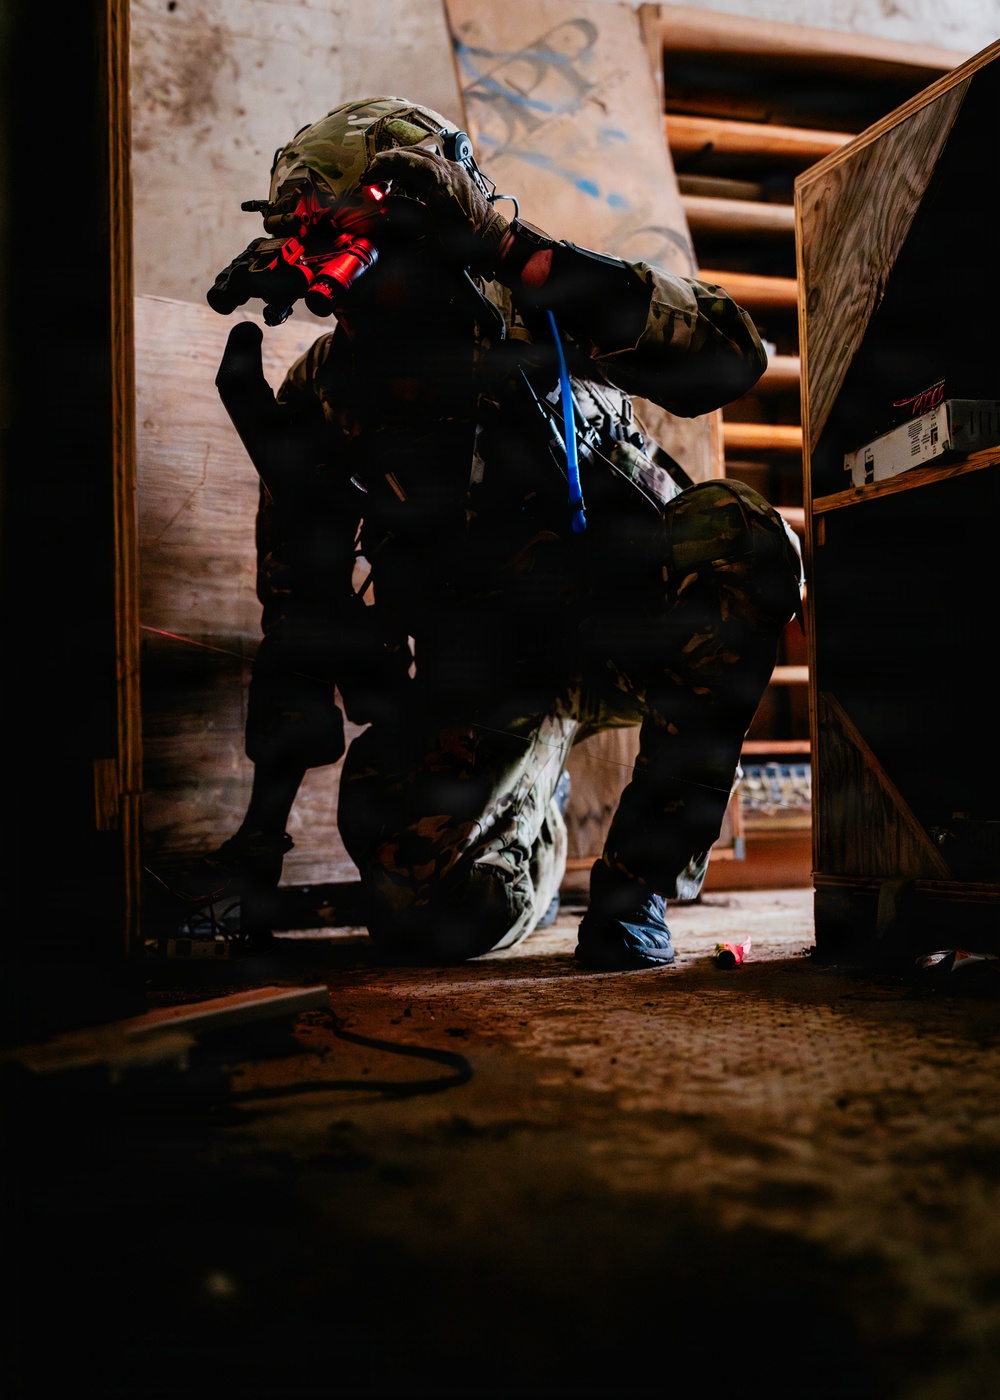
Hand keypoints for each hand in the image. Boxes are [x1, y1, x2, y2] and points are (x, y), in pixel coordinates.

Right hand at [368, 146, 509, 273]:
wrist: (494, 242)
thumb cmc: (466, 245)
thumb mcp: (432, 236)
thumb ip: (408, 215)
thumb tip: (386, 203)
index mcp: (441, 185)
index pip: (406, 162)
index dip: (383, 166)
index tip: (368, 177)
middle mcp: (449, 172)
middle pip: (413, 154)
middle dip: (389, 162)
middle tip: (372, 174)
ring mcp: (456, 170)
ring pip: (423, 155)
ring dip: (402, 162)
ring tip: (385, 175)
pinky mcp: (459, 174)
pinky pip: (434, 162)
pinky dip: (416, 166)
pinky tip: (407, 179)